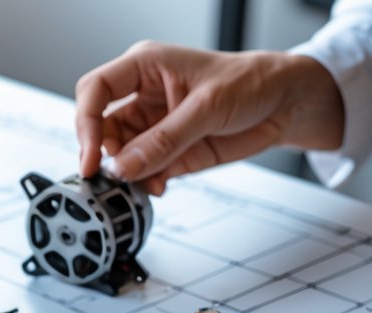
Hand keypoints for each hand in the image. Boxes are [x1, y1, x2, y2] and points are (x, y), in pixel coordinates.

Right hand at [75, 42, 344, 194]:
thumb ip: (164, 140)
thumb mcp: (207, 107)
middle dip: (106, 155)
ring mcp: (153, 126)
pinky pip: (141, 171)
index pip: (95, 91)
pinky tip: (158, 186)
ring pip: (119, 154)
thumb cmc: (251, 82)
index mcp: (145, 67)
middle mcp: (143, 95)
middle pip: (101, 128)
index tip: (92, 158)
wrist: (284, 105)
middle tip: (117, 177)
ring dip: (126, 174)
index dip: (87, 124)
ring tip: (145, 184)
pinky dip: (143, 184)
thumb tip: (125, 166)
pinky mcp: (167, 150)